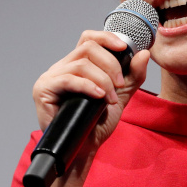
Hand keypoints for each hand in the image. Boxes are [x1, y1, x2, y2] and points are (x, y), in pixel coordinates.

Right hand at [33, 30, 149, 152]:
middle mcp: (62, 67)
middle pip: (88, 47)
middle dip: (111, 64)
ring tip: (110, 98)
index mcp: (77, 65)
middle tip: (120, 85)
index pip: (89, 39)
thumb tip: (143, 54)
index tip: (125, 48)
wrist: (84, 149)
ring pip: (81, 63)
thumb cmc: (96, 124)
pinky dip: (88, 86)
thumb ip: (132, 77)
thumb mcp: (120, 96)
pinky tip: (99, 97)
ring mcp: (51, 78)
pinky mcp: (43, 90)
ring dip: (103, 79)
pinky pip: (68, 79)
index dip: (107, 38)